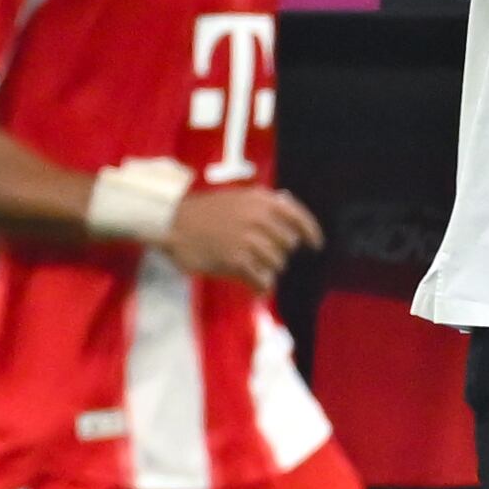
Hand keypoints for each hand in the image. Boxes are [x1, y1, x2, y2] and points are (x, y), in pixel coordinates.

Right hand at [160, 185, 324, 293]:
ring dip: (269, 270)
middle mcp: (258, 218)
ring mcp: (248, 239)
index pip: (298, 216)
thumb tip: (291, 225)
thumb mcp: (237, 198)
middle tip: (263, 257)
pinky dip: (262, 286)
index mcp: (260, 200)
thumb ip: (264, 208)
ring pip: (277, 264)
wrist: (171, 222)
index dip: (311, 232)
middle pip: (288, 245)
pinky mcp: (236, 260)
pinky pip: (262, 279)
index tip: (316, 245)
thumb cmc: (203, 212)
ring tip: (254, 270)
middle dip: (279, 254)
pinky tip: (258, 289)